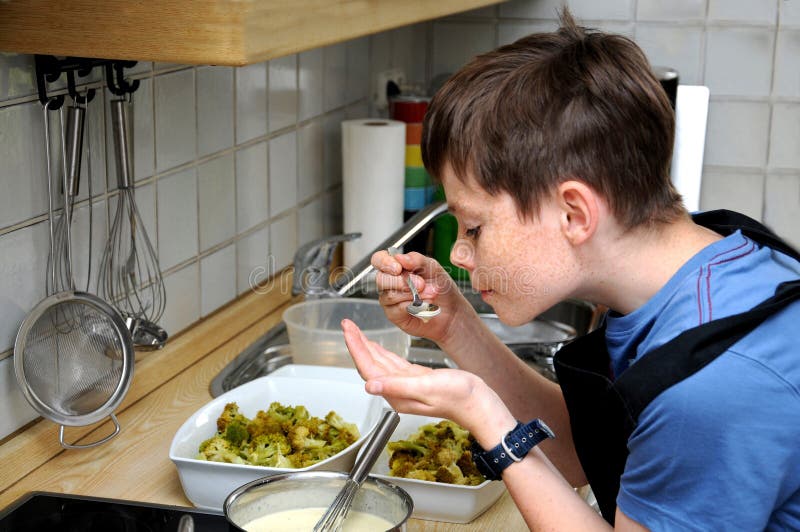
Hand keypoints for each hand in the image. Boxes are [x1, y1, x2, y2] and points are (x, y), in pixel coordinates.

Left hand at [342, 318, 515, 445]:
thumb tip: (370, 387)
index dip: (356, 348)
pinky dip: (382, 353)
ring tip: (355, 331)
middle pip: (369, 365)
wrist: (480, 404)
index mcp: (397, 394)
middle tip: (347, 324)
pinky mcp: (417, 379)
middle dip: (357, 343)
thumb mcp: (428, 387)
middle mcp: (398, 391)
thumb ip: (398, 386)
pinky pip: (392, 364)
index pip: (368, 369)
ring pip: (379, 363)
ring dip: (366, 346)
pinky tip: (376, 346)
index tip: (348, 330)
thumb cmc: (460, 397)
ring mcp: (407, 385)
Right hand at [371, 249, 471, 343]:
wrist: (451, 310)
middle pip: (381, 279)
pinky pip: (397, 308)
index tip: (398, 268)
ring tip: (430, 294)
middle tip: (422, 284)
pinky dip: (412, 306)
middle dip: (404, 281)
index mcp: (395, 266)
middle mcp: (389, 282)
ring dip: (412, 294)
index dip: (384, 262)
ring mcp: (389, 299)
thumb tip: (400, 257)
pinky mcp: (394, 315)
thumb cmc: (440, 287)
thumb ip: (417, 260)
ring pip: (390, 294)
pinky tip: (424, 305)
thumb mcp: (433, 268)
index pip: (378, 259)